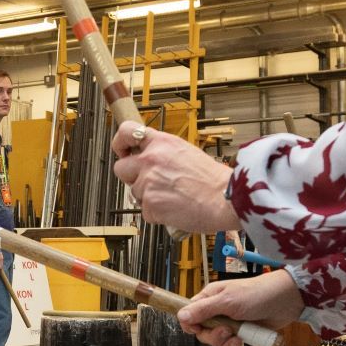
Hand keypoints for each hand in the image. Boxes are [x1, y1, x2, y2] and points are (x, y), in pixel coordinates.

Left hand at [111, 125, 236, 231]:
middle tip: (149, 183)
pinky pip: (144, 211)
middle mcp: (151, 160)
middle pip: (120, 168)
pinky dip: (157, 213)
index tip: (122, 151)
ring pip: (134, 193)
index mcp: (161, 143)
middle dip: (131, 177)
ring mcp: (148, 182)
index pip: (126, 131)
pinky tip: (174, 208)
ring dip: (148, 197)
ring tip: (172, 197)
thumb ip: (162, 153)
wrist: (225, 199)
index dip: (120, 143)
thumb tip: (148, 160)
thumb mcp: (186, 152)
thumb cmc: (212, 179)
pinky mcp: (150, 204)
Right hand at [177, 269, 303, 345]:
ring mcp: (231, 322)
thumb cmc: (257, 294)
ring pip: (218, 341)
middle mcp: (218, 310)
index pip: (190, 315)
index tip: (199, 330)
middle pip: (204, 332)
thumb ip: (204, 310)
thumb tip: (180, 317)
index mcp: (210, 298)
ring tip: (240, 339)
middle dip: (215, 337)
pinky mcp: (243, 332)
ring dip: (226, 344)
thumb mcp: (228, 301)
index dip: (192, 326)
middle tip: (228, 332)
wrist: (287, 300)